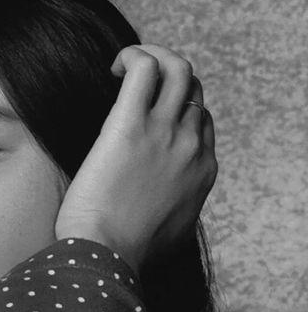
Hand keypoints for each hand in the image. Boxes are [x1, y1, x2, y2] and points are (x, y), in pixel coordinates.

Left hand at [54, 45, 216, 274]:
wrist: (109, 256)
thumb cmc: (125, 252)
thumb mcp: (168, 231)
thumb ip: (171, 210)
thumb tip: (156, 209)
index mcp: (202, 170)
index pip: (201, 119)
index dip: (176, 108)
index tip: (148, 113)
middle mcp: (190, 145)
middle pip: (193, 88)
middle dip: (168, 76)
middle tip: (132, 85)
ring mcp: (165, 131)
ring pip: (177, 68)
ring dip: (153, 56)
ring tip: (123, 68)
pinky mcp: (130, 123)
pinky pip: (145, 67)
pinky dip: (133, 55)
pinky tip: (113, 67)